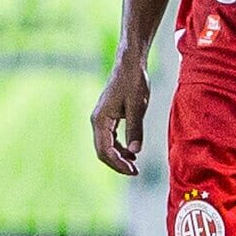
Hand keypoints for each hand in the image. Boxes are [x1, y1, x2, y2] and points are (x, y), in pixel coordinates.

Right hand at [91, 56, 150, 176]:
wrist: (129, 63)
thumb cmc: (133, 81)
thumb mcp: (137, 107)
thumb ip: (135, 129)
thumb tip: (135, 151)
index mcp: (100, 120)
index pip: (105, 151)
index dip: (118, 164)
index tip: (134, 171)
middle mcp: (97, 121)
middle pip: (103, 151)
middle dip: (117, 164)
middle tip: (135, 172)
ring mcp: (101, 118)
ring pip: (106, 145)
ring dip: (118, 157)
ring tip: (134, 165)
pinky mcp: (107, 115)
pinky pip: (110, 137)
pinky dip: (119, 147)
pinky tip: (132, 151)